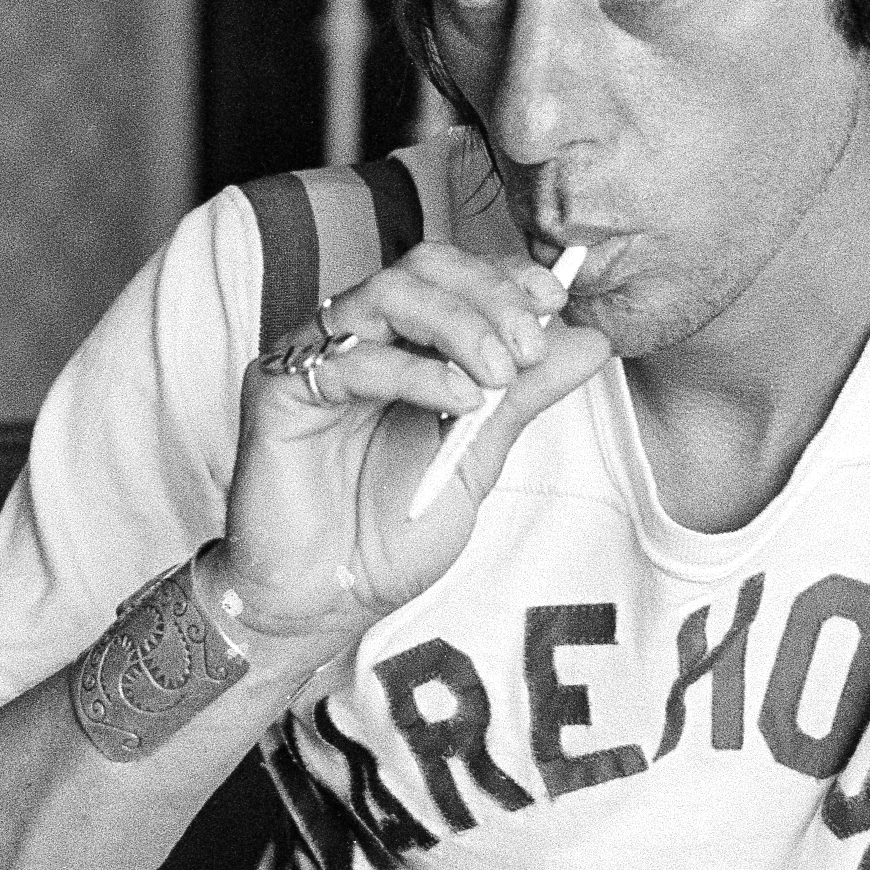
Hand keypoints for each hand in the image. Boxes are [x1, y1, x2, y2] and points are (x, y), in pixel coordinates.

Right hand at [215, 245, 610, 650]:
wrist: (323, 603)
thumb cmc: (386, 538)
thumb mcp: (476, 459)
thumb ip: (524, 396)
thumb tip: (589, 342)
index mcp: (405, 346)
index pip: (455, 275)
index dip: (506, 276)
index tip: (554, 298)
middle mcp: (360, 339)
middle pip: (423, 266)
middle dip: (488, 294)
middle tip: (528, 344)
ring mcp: (317, 358)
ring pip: (388, 293)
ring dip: (459, 323)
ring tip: (498, 374)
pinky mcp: (279, 388)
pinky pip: (349, 357)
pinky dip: (413, 371)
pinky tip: (457, 401)